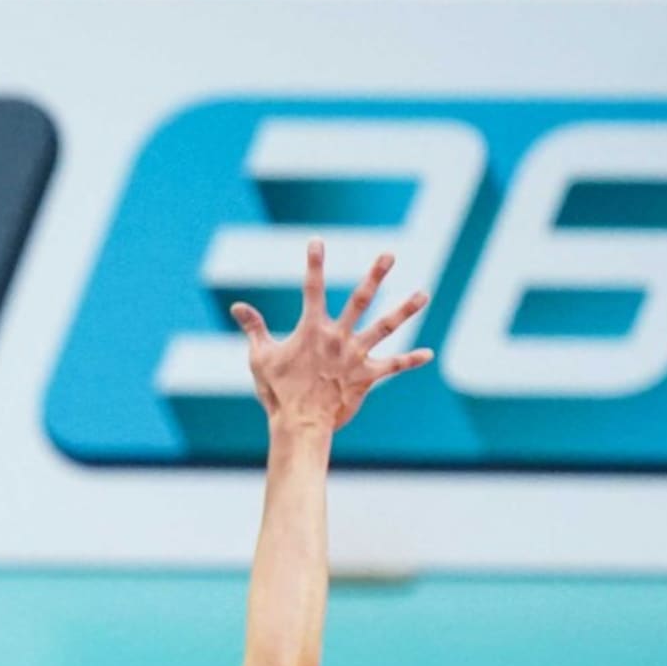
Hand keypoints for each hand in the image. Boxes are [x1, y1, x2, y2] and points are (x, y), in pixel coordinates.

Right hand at [228, 240, 431, 439]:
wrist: (300, 424)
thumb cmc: (278, 392)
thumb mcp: (261, 357)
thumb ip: (253, 329)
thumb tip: (237, 306)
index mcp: (312, 330)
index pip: (312, 289)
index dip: (314, 264)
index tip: (317, 241)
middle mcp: (338, 338)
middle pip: (360, 300)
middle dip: (375, 276)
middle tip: (389, 254)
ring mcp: (355, 357)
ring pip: (385, 327)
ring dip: (405, 309)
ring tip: (423, 293)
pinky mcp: (367, 378)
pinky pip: (393, 366)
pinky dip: (410, 360)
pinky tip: (429, 354)